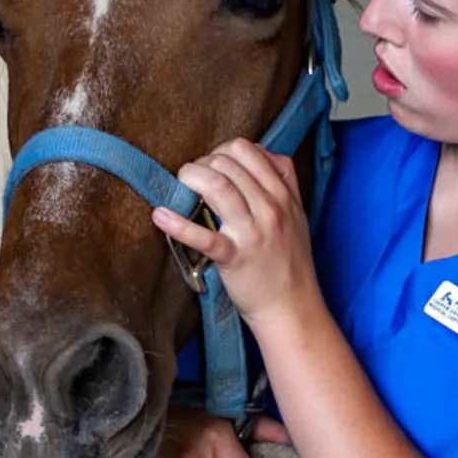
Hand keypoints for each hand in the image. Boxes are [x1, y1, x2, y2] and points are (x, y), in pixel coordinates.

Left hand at [151, 138, 319, 327]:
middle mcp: (270, 208)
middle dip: (201, 164)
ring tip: (177, 186)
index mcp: (283, 194)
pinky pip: (203, 236)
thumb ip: (283, 183)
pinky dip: (177, 224)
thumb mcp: (297, 215)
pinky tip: (160, 216)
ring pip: (218, 186)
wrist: (292, 307)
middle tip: (191, 180)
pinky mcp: (234, 257)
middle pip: (228, 163)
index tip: (211, 165)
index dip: (220, 151)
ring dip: (190, 178)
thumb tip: (263, 156)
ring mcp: (253, 232)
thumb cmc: (289, 262)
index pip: (247, 150)